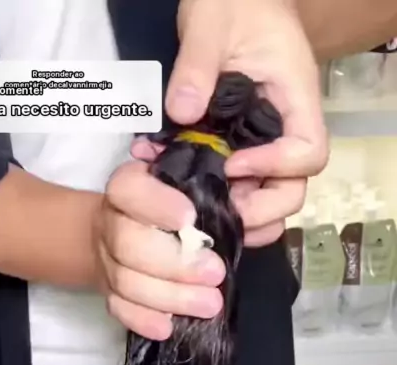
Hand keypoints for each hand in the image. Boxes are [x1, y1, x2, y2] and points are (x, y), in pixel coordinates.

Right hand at [97, 161, 225, 339]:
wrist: (126, 231)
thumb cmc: (169, 206)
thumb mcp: (186, 187)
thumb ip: (205, 191)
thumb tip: (240, 199)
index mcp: (128, 187)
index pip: (130, 190)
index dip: (157, 205)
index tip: (190, 218)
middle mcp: (111, 221)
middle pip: (128, 243)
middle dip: (175, 263)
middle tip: (216, 274)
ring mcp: (107, 260)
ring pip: (126, 281)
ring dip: (170, 297)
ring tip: (210, 304)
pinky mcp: (109, 291)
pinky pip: (119, 309)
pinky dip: (143, 319)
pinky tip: (167, 328)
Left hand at [132, 0, 327, 246]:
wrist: (231, 1)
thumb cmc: (233, 5)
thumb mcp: (209, 24)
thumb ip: (196, 67)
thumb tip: (182, 112)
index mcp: (294, 98)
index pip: (308, 151)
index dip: (276, 168)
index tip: (233, 166)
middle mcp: (286, 130)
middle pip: (293, 190)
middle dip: (259, 210)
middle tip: (216, 209)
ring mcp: (266, 145)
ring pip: (270, 199)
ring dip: (243, 216)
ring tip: (203, 214)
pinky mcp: (244, 152)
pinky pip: (243, 189)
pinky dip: (223, 204)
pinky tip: (189, 200)